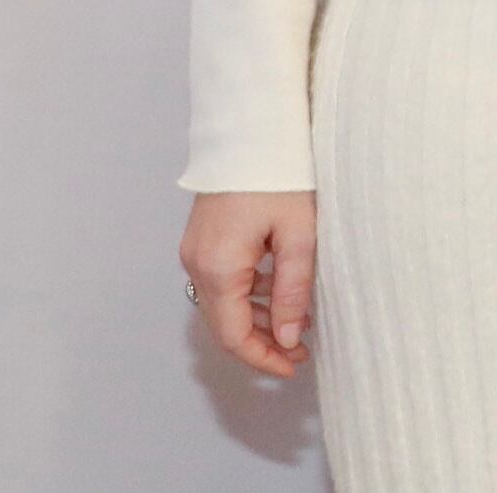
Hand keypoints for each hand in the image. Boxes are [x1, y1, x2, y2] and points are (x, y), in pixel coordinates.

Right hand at [182, 190, 317, 376]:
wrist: (250, 130)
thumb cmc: (278, 175)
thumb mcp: (298, 235)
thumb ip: (293, 290)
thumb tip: (288, 338)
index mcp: (220, 268)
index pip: (234, 336)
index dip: (263, 359)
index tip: (294, 366)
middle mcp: (198, 264)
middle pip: (225, 324)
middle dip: (262, 343)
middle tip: (300, 351)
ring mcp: (196, 251)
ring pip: (224, 304)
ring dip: (258, 319)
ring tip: (300, 321)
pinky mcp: (203, 239)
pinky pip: (223, 280)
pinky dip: (249, 294)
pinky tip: (280, 291)